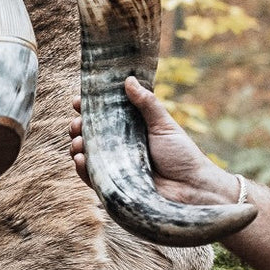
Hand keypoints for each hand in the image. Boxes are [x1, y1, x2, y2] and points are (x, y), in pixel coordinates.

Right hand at [69, 76, 241, 205]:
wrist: (192, 190)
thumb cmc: (182, 155)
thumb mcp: (164, 125)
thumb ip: (146, 104)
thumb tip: (128, 79)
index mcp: (131, 130)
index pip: (105, 116)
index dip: (89, 108)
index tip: (78, 101)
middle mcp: (120, 148)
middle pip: (91, 135)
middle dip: (79, 127)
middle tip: (78, 124)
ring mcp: (115, 168)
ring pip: (88, 155)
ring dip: (77, 146)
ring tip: (79, 142)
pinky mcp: (113, 188)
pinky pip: (92, 178)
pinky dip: (82, 169)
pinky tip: (80, 159)